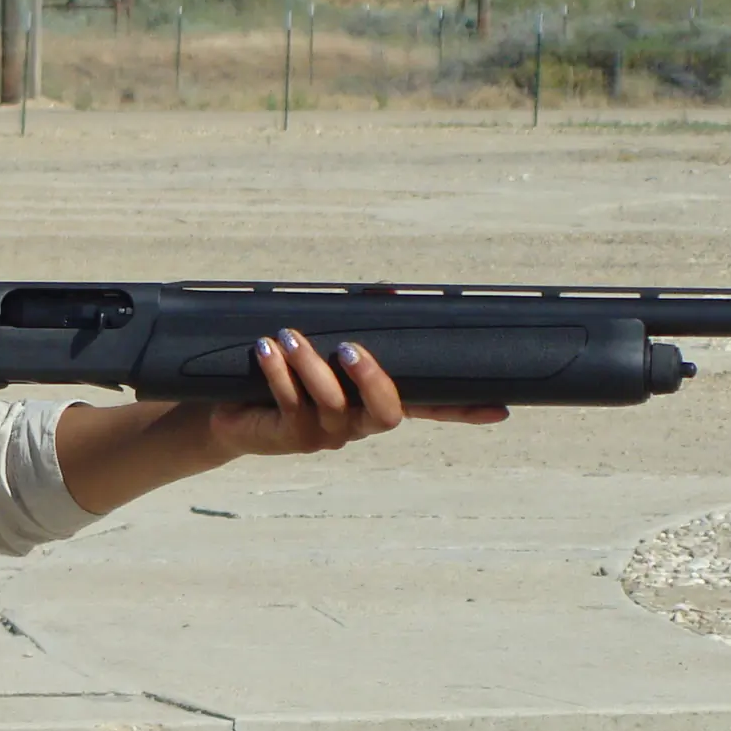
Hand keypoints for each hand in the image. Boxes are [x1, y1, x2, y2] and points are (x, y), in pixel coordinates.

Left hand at [208, 331, 508, 458]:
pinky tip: (266, 349)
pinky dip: (279, 373)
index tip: (500, 410)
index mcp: (374, 400)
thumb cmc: (284, 367)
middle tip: (348, 348)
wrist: (229, 403)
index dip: (463, 411)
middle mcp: (357, 423)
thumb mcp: (322, 337)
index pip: (429, 407)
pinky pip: (292, 405)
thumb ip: (356, 315)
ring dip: (311, 366)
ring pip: (333, 405)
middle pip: (388, 414)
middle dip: (373, 380)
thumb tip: (386, 292)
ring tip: (288, 336)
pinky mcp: (290, 437)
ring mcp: (326, 434)